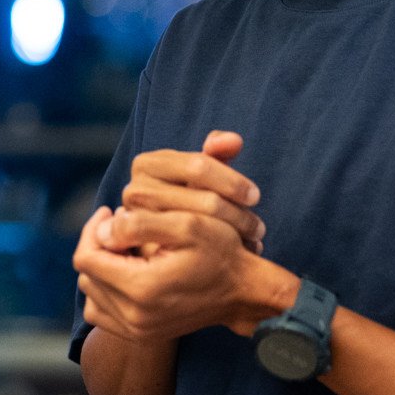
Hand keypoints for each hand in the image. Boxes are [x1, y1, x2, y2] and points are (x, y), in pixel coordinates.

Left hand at [77, 133, 291, 340]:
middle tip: (121, 228)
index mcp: (140, 288)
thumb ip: (138, 224)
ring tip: (125, 250)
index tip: (109, 212)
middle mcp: (134, 316)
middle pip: (86, 275)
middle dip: (98, 247)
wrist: (244, 293)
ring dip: (100, 269)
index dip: (92, 229)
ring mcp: (137, 330)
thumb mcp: (186, 224)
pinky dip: (106, 291)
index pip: (86, 257)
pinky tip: (127, 272)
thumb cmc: (220, 253)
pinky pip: (102, 313)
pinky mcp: (141, 336)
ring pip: (91, 295)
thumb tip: (103, 231)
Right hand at [114, 131, 264, 254]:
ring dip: (233, 234)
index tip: (255, 197)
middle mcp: (135, 190)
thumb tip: (234, 140)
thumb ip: (216, 153)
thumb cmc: (186, 200)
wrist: (161, 242)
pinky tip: (234, 254)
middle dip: (238, 214)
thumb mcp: (199, 175)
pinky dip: (220, 251)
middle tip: (258, 228)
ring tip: (253, 241)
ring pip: (202, 226)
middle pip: (205, 199)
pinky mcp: (146, 250)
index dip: (233, 181)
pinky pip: (192, 249)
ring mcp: (138, 221)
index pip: (199, 166)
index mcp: (147, 163)